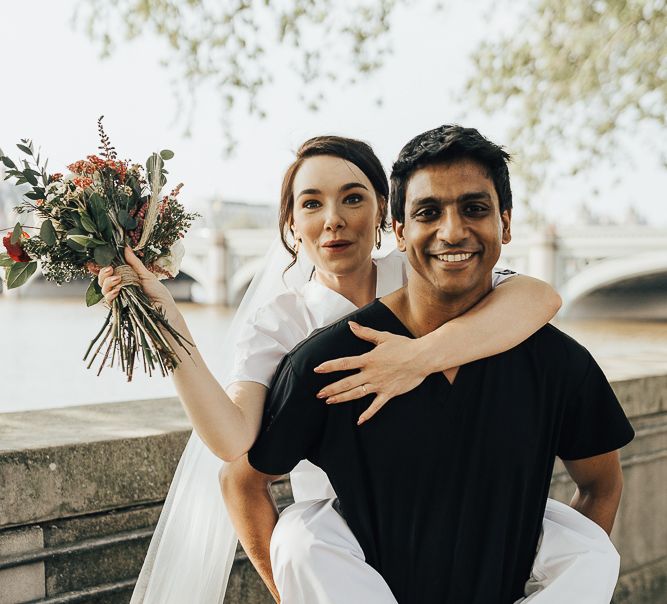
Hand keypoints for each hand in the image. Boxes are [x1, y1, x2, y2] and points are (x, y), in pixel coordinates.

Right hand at [98, 246, 176, 316]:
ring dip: (107, 282)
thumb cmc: (157, 291)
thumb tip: (125, 247)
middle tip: (110, 269)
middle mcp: (119, 287)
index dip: (99, 267)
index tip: (95, 261)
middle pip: (102, 280)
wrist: (163, 307)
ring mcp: (119, 297)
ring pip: (103, 289)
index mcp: (125, 278)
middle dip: (103, 273)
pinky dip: (110, 294)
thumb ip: (134, 262)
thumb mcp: (145, 274)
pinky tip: (118, 290)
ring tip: (118, 279)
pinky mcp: (119, 307)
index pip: (108, 272)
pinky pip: (108, 300)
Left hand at [314, 321, 428, 424]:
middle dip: (331, 388)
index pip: (344, 363)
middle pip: (347, 382)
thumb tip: (351, 325)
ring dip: (342, 398)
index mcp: (368, 359)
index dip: (329, 366)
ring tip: (330, 401)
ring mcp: (379, 384)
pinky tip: (359, 421)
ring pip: (357, 394)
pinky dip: (368, 414)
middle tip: (319, 394)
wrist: (422, 357)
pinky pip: (376, 406)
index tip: (317, 369)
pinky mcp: (389, 393)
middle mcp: (371, 373)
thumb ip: (365, 333)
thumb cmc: (404, 345)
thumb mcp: (383, 337)